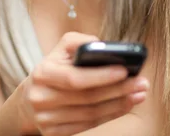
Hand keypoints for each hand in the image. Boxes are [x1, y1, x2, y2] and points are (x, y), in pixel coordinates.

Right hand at [19, 32, 148, 135]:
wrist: (28, 100)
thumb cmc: (53, 69)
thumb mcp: (59, 50)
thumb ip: (79, 42)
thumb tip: (102, 45)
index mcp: (43, 73)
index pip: (75, 78)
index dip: (102, 76)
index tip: (125, 70)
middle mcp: (42, 98)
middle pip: (87, 98)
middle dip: (119, 90)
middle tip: (141, 83)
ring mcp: (47, 119)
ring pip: (91, 114)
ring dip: (119, 104)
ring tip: (139, 94)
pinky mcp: (54, 133)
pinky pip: (88, 125)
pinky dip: (110, 115)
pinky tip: (126, 105)